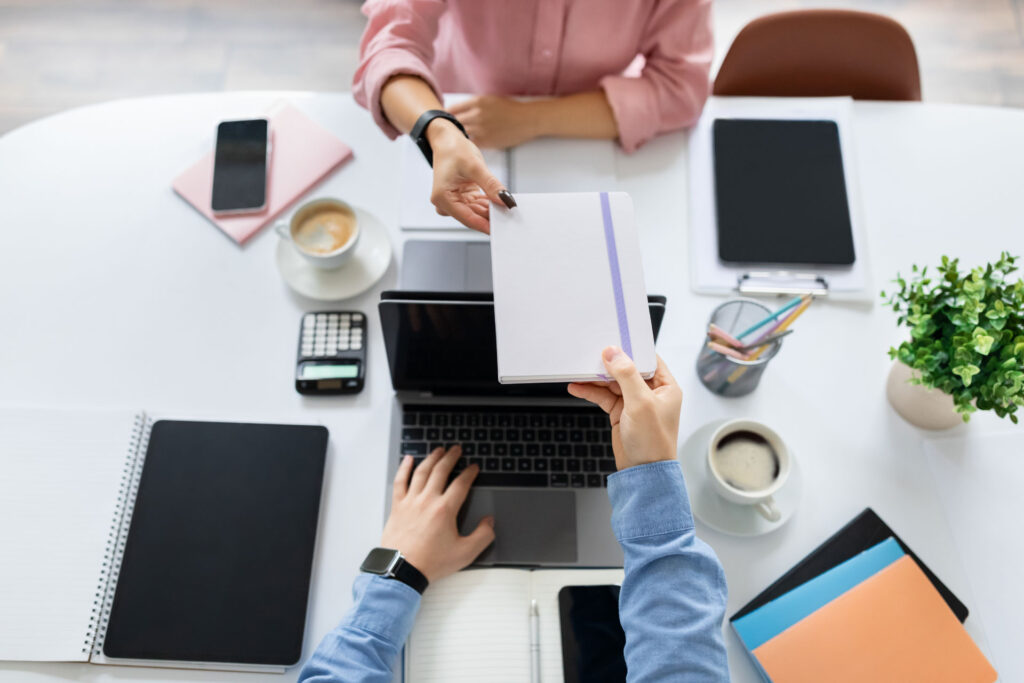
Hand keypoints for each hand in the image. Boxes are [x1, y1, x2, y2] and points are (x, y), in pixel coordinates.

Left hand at [381, 445, 494, 581]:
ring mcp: (411, 501)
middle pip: (441, 471)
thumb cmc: (430, 562)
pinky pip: (400, 481)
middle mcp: (427, 500)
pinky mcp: (398, 506)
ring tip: (438, 450)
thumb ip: (482, 536)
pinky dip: (404, 468)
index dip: (469, 473)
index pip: (461, 484)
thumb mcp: (464, 553)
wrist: (402, 570)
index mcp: (445, 510)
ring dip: (431, 458)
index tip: (474, 468)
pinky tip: (408, 460)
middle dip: (451, 457)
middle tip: (456, 449)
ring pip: (422, 472)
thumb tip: (489, 522)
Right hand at [427, 119, 509, 233]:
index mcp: (443, 197)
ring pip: (476, 212)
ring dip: (490, 209)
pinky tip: (498, 201)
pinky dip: (488, 203)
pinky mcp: (461, 197)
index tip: (500, 229)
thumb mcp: (475, 166)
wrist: (447, 139)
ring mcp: (454, 200)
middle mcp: (445, 202)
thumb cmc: (453, 149)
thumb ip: (491, 185)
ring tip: (506, 207)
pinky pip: (477, 205)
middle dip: (490, 216)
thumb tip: (504, 200)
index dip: (485, 224)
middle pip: (472, 216)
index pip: (467, 218)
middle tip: (508, 215)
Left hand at [449, 96, 538, 149]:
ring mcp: (481, 128)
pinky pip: (471, 144)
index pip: (452, 109)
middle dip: (449, 128)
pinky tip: (466, 148)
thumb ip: (473, 106)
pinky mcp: (487, 141)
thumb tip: (456, 112)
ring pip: (462, 134)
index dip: (446, 117)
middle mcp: (477, 114)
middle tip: (444, 133)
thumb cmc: (509, 109)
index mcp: (477, 102)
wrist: (527, 119)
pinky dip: (468, 146)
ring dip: (457, 138)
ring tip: (453, 142)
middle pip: (454, 123)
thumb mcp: (489, 100)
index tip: (443, 121)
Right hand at [567, 348, 681, 470]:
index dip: (631, 350)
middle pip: (627, 370)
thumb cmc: (653, 442)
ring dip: (596, 378)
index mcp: (666, 387)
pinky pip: (604, 397)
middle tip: (591, 354)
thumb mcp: (640, 403)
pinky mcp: (621, 413)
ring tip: (579, 371)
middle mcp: (651, 393)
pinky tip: (577, 387)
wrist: (643, 472)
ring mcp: (635, 403)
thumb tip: (613, 353)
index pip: (648, 360)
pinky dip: (591, 392)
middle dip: (609, 364)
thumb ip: (626, 375)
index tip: (614, 341)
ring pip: (613, 383)